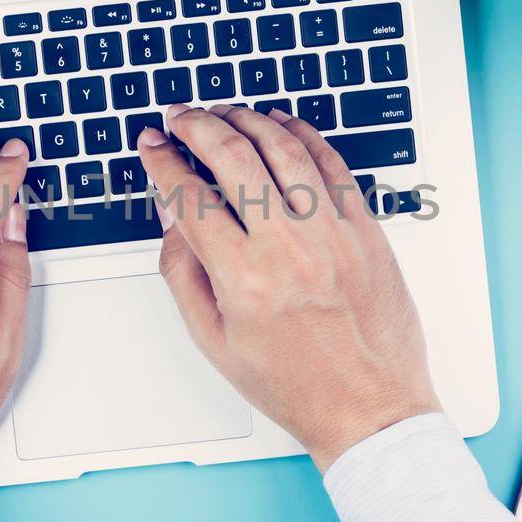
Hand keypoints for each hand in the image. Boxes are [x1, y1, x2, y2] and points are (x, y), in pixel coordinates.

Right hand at [136, 105, 439, 471]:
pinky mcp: (367, 231)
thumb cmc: (294, 384)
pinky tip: (282, 125)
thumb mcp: (215, 340)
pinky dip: (304, 136)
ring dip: (249, 120)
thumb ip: (183, 273)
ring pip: (285, 149)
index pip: (191, 198)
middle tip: (181, 117)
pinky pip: (333, 165)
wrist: (368, 408)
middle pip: (234, 158)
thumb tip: (171, 215)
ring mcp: (334, 235)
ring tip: (226, 113)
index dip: (163, 162)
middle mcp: (290, 250)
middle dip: (199, 126)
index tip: (153, 145)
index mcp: (244, 281)